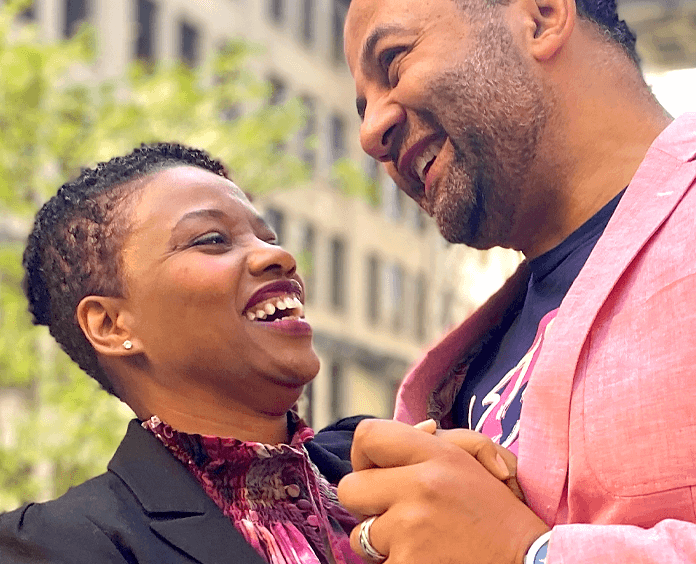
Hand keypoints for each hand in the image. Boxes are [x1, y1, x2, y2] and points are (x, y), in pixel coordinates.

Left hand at [338, 419, 548, 563]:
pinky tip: (428, 559)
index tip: (378, 472)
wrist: (530, 563)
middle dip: (366, 504)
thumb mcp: (475, 461)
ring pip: (362, 535)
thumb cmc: (498, 512)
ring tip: (421, 540)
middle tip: (393, 511)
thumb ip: (438, 441)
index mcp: (435, 456)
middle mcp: (419, 488)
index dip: (365, 456)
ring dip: (383, 541)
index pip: (367, 437)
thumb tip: (420, 428)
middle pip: (350, 489)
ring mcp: (410, 531)